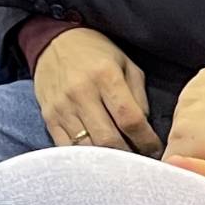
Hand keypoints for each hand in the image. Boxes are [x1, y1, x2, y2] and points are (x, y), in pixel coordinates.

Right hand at [34, 28, 161, 153]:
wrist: (53, 42)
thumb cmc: (96, 53)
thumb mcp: (125, 63)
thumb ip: (138, 95)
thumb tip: (144, 128)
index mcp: (105, 76)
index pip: (130, 119)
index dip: (146, 140)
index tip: (154, 150)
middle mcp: (82, 93)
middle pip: (109, 139)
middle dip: (128, 155)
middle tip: (139, 160)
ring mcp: (62, 108)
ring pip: (87, 148)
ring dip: (107, 161)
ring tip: (120, 162)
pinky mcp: (49, 118)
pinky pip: (67, 148)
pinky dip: (84, 158)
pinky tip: (97, 159)